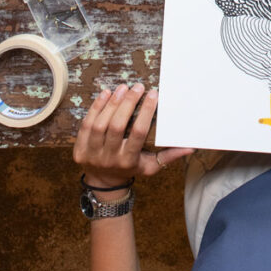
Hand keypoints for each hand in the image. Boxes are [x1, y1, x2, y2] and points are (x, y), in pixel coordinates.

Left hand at [73, 83, 192, 190]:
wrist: (103, 183)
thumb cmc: (131, 169)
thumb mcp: (150, 166)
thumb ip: (169, 156)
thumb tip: (191, 147)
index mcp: (128, 161)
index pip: (137, 134)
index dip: (145, 113)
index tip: (153, 95)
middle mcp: (109, 158)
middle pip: (116, 127)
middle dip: (128, 104)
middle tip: (138, 87)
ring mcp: (92, 154)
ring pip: (100, 124)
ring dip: (111, 103)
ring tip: (123, 87)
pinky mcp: (79, 149)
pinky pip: (86, 125)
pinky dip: (95, 107)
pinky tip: (105, 93)